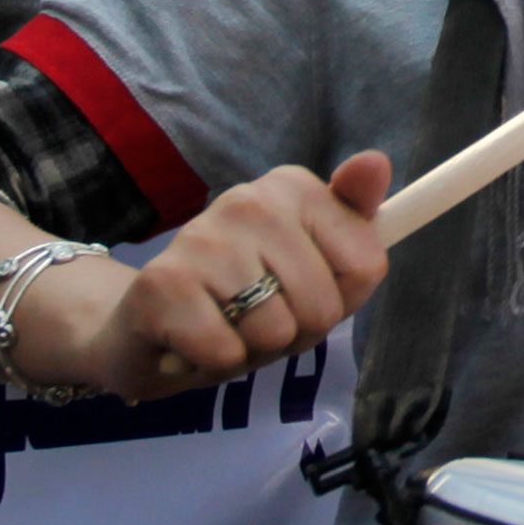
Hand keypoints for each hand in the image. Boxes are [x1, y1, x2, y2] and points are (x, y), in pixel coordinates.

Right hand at [80, 153, 390, 399]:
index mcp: (292, 187)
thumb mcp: (314, 266)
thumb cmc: (242, 297)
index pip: (366, 267)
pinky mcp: (163, 285)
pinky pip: (228, 354)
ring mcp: (202, 237)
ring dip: (253, 350)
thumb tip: (377, 161)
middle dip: (295, 332)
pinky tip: (192, 341)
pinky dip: (215, 363)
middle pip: (323, 307)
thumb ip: (356, 222)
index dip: (339, 300)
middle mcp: (248, 198)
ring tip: (224, 326)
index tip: (302, 290)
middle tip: (255, 318)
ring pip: (275, 332)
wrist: (146, 324)